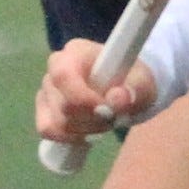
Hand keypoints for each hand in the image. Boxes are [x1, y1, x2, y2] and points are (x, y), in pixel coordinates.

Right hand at [38, 39, 159, 148]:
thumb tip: (117, 98)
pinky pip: (47, 130)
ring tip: (104, 122)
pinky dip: (70, 137)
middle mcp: (55, 67)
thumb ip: (135, 89)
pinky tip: (87, 132)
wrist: (127, 89)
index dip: (83, 99)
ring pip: (56, 121)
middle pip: (64, 105)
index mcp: (76, 52)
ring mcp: (46, 89)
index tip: (109, 112)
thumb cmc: (133, 81)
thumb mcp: (144, 84)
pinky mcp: (44, 109)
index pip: (64, 75)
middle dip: (92, 120)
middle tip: (114, 119)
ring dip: (85, 130)